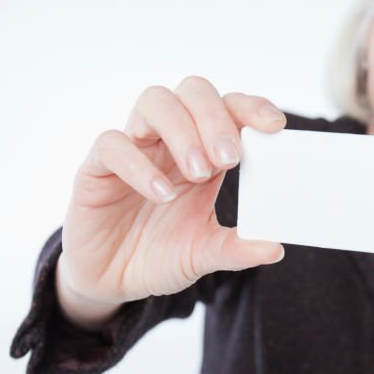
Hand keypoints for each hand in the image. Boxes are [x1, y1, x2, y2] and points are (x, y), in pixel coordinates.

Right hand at [56, 76, 285, 324]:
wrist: (112, 282)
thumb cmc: (159, 255)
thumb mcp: (204, 254)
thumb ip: (236, 248)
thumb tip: (275, 248)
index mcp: (204, 152)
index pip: (228, 108)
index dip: (251, 107)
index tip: (274, 126)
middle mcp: (169, 142)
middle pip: (193, 92)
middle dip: (215, 118)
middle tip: (229, 159)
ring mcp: (134, 149)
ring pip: (155, 102)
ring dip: (182, 131)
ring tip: (198, 172)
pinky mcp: (97, 169)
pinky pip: (113, 144)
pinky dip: (139, 165)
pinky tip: (160, 194)